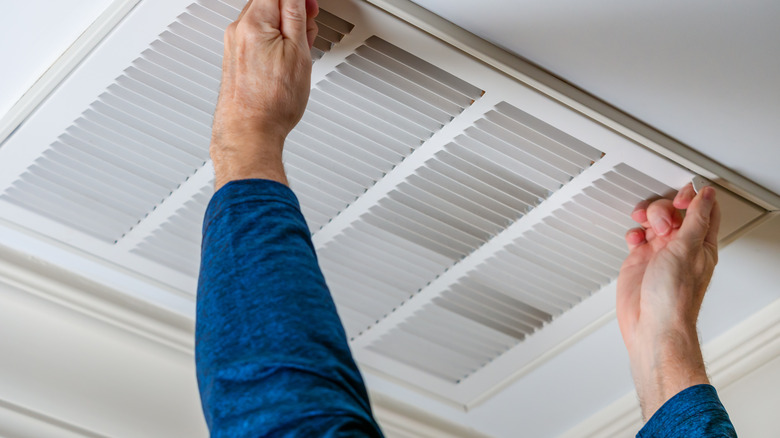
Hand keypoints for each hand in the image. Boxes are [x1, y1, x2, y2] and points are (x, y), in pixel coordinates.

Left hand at [210, 0, 318, 189]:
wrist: (250, 133)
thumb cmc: (272, 103)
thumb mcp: (298, 53)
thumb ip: (297, 16)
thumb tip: (297, 0)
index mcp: (254, 22)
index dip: (299, 0)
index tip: (310, 8)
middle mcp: (238, 29)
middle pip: (269, 2)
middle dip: (293, 11)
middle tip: (309, 29)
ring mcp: (234, 44)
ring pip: (264, 20)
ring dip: (285, 27)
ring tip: (299, 50)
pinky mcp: (235, 58)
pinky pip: (257, 37)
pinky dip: (274, 41)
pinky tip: (286, 59)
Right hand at [616, 183, 720, 419]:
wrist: (651, 325)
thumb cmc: (673, 298)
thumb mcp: (687, 249)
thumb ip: (696, 219)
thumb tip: (706, 195)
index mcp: (701, 243)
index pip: (703, 209)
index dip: (692, 197)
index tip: (680, 198)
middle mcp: (681, 246)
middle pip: (674, 210)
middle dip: (664, 209)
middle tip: (661, 223)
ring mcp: (659, 252)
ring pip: (653, 220)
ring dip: (647, 217)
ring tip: (647, 229)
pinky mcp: (639, 260)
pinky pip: (636, 236)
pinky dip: (633, 232)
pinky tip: (635, 240)